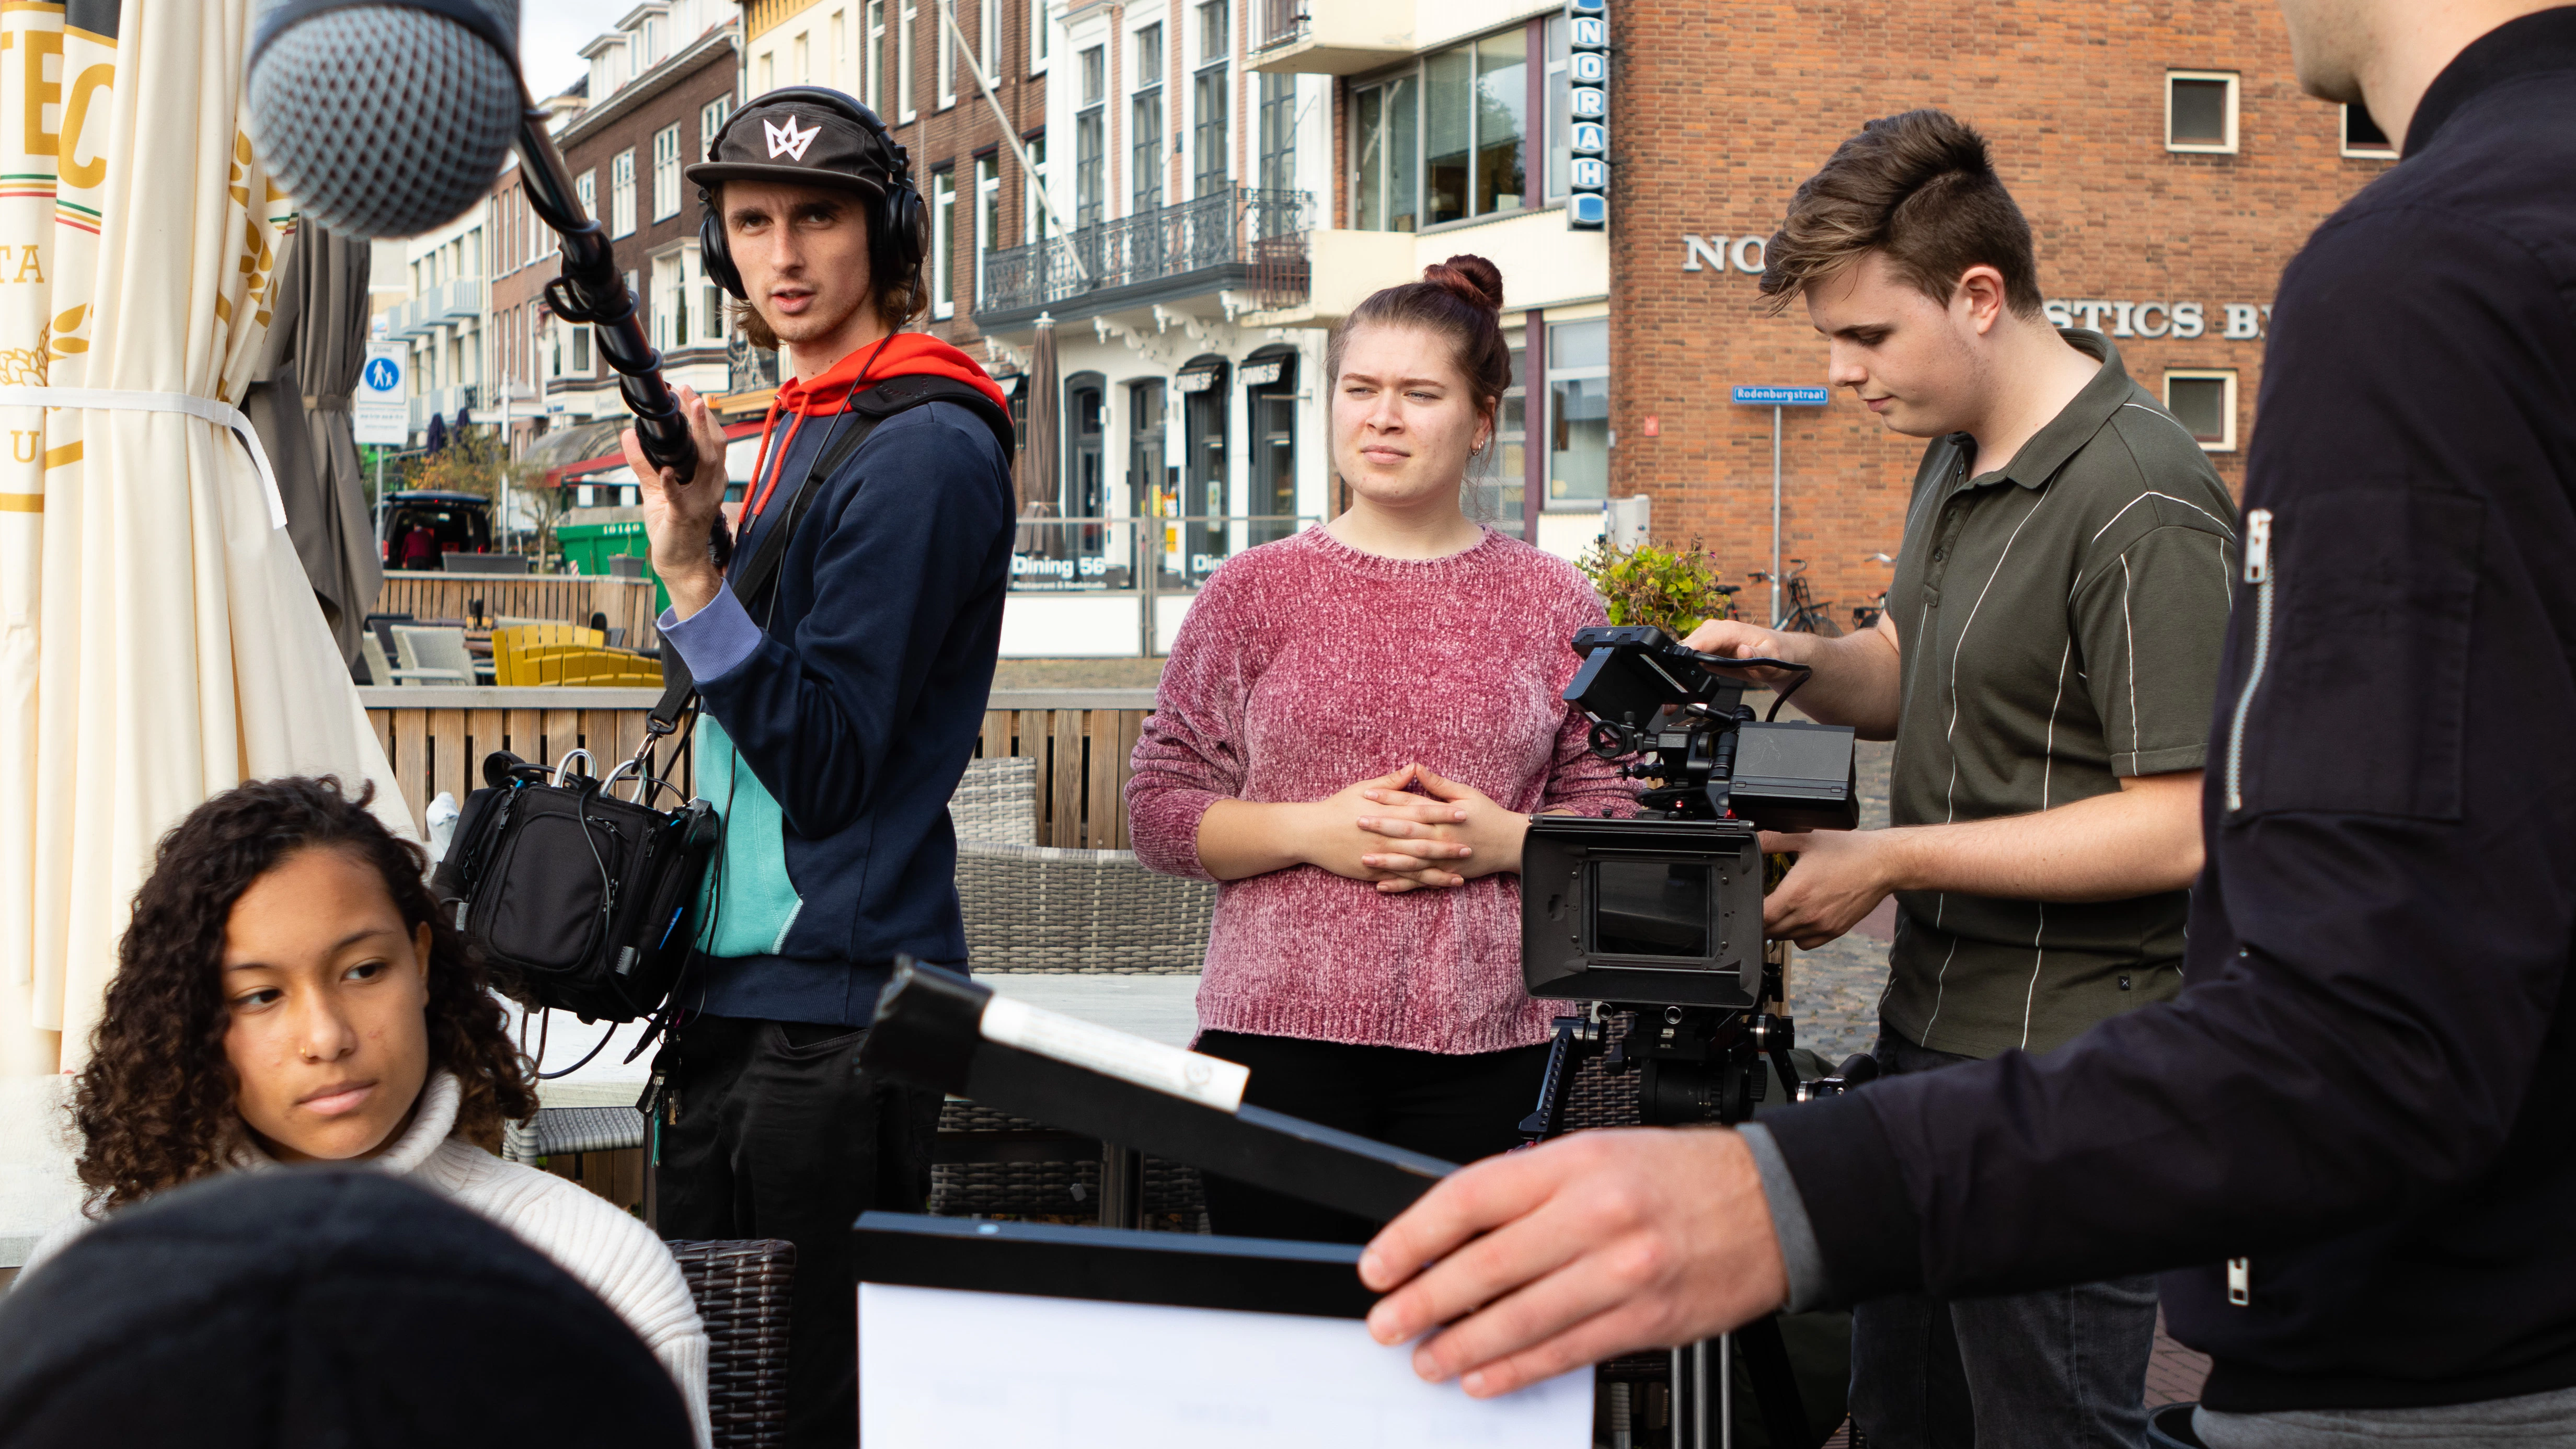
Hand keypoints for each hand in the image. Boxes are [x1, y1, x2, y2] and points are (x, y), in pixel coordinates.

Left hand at [626, 385, 731, 618]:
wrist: (680, 563)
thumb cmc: (672, 526)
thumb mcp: (655, 489)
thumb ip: (642, 462)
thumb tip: (628, 433)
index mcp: (708, 477)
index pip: (711, 441)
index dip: (701, 416)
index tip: (687, 393)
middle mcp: (711, 486)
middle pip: (715, 445)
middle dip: (703, 417)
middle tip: (690, 393)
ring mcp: (701, 501)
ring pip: (708, 463)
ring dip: (700, 436)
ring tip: (691, 413)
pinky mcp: (685, 516)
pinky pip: (680, 497)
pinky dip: (672, 483)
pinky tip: (665, 472)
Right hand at [1290, 766, 1473, 891]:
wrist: (1311, 832)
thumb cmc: (1338, 807)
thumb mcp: (1363, 788)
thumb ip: (1392, 781)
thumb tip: (1415, 767)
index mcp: (1387, 813)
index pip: (1421, 812)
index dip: (1444, 813)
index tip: (1465, 813)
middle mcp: (1387, 836)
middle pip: (1423, 841)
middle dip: (1448, 844)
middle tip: (1470, 846)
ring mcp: (1381, 856)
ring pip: (1416, 865)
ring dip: (1439, 869)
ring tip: (1461, 873)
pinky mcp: (1373, 873)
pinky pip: (1401, 880)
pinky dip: (1420, 884)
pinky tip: (1436, 886)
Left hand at [1355, 765, 1531, 889]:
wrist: (1510, 843)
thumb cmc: (1487, 814)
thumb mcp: (1467, 794)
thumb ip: (1439, 784)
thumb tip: (1416, 767)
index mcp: (1444, 817)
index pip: (1411, 805)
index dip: (1388, 799)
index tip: (1366, 794)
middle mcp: (1441, 838)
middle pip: (1406, 832)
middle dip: (1381, 828)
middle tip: (1356, 822)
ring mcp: (1442, 859)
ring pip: (1410, 861)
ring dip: (1386, 861)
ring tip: (1363, 859)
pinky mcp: (1445, 874)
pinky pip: (1420, 882)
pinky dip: (1401, 885)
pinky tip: (1381, 886)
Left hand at [1357, 1128, 1787, 1395]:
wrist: (1776, 1203)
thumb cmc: (1681, 1177)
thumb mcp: (1597, 1155)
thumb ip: (1531, 1191)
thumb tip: (1457, 1237)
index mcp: (1575, 1163)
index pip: (1470, 1197)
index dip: (1413, 1235)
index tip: (1380, 1264)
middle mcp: (1595, 1214)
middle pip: (1486, 1264)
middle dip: (1424, 1301)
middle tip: (1388, 1324)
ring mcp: (1623, 1270)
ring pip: (1521, 1317)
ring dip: (1464, 1346)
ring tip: (1430, 1359)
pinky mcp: (1646, 1319)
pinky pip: (1566, 1351)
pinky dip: (1517, 1368)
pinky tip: (1486, 1377)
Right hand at [1677, 619, 1811, 688]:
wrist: (1780, 655)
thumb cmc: (1777, 653)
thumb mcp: (1773, 657)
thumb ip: (1758, 656)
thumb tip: (1743, 651)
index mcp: (1729, 630)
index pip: (1701, 640)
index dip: (1687, 654)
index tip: (1676, 667)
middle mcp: (1715, 631)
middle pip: (1687, 646)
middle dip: (1677, 666)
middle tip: (1673, 691)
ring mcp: (1709, 640)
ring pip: (1684, 652)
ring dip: (1678, 669)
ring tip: (1674, 694)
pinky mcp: (1707, 649)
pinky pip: (1690, 658)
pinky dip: (1685, 670)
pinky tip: (1684, 684)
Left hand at [1760, 828, 1901, 947]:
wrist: (1883, 863)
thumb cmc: (1849, 850)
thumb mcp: (1805, 837)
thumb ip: (1773, 838)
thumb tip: (1753, 837)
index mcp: (1796, 894)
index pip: (1759, 916)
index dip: (1750, 909)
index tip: (1752, 898)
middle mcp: (1807, 915)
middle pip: (1769, 930)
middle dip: (1762, 917)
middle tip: (1764, 901)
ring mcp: (1822, 927)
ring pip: (1785, 938)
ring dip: (1777, 927)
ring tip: (1781, 907)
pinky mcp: (1834, 931)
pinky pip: (1805, 943)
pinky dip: (1797, 935)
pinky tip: (1799, 917)